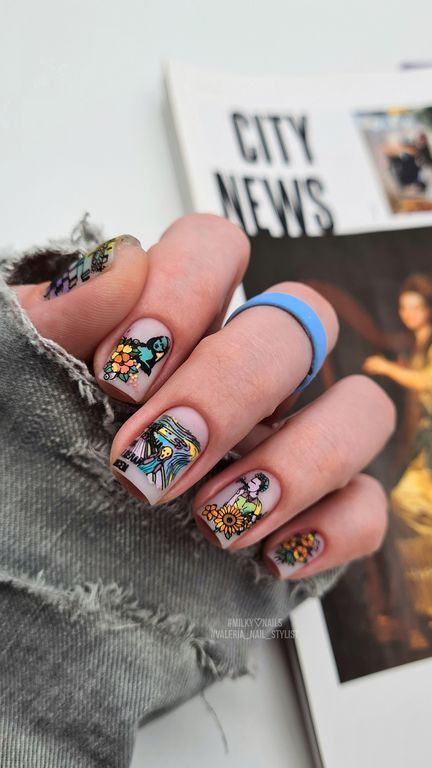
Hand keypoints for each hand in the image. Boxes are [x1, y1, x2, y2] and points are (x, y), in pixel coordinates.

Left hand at [15, 214, 394, 580]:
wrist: (34, 572)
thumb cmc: (20, 464)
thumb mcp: (13, 386)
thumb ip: (48, 322)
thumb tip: (117, 264)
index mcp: (172, 326)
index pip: (216, 248)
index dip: (183, 292)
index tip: (120, 370)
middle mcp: (242, 376)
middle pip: (295, 326)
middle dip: (229, 391)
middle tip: (152, 459)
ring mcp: (285, 445)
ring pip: (359, 409)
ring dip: (297, 461)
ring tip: (212, 519)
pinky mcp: (311, 522)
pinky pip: (366, 508)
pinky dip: (330, 529)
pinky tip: (264, 557)